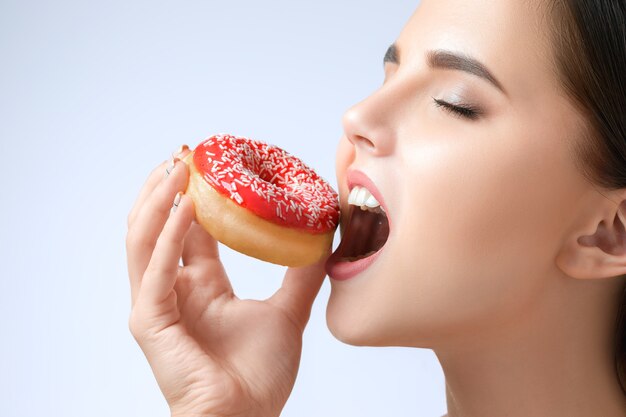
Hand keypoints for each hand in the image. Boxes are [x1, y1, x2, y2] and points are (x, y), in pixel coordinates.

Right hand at [126, 147, 327, 416]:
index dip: (192, 196)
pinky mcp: (149, 321)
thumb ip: (302, 276)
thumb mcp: (287, 313)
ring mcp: (156, 304)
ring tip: (179, 165)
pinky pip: (155, 269)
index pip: (188, 231)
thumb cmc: (259, 377)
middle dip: (166, 188)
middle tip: (185, 153)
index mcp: (200, 287)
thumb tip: (324, 239)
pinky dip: (168, 236)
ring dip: (158, 200)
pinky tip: (188, 207)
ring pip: (142, 238)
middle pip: (155, 226)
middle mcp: (173, 290)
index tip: (204, 163)